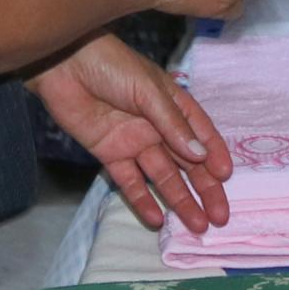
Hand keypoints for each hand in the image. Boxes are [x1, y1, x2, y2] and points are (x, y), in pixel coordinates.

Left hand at [31, 33, 234, 235]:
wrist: (63, 63)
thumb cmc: (111, 66)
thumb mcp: (148, 91)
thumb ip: (172, 125)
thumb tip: (200, 157)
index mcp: (173, 104)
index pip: (201, 133)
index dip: (215, 154)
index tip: (226, 177)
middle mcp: (158, 126)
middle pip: (187, 162)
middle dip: (204, 188)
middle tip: (219, 216)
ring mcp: (134, 142)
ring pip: (163, 176)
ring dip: (180, 200)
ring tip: (197, 225)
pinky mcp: (110, 154)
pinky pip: (130, 181)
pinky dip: (143, 200)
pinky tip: (157, 219)